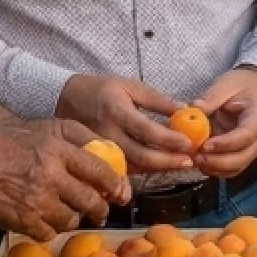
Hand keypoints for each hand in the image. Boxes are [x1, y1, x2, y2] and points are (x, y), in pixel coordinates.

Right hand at [0, 118, 127, 238]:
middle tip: (100, 211)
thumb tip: (104, 149)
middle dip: (99, 208)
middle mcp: (50, 175)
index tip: (120, 192)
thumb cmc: (3, 142)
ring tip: (70, 214)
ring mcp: (35, 201)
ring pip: (70, 220)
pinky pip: (48, 232)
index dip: (114, 185)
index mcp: (57, 150)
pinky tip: (46, 220)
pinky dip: (50, 229)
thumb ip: (75, 134)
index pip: (99, 170)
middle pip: (89, 200)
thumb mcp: (42, 127)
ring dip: (74, 219)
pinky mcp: (21, 221)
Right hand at [56, 72, 197, 174]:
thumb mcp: (129, 85)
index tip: (189, 143)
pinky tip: (160, 168)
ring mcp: (102, 150)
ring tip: (181, 165)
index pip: (145, 130)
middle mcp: (108, 134)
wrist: (65, 99)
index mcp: (117, 112)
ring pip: (133, 167)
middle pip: (141, 155)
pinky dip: (144, 171)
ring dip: (159, 168)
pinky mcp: (99, 159)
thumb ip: (157, 99)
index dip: (168, 139)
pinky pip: (124, 170)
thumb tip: (184, 109)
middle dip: (168, 161)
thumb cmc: (102, 89)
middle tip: (190, 162)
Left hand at [192, 65, 256, 177]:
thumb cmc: (241, 85)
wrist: (253, 88)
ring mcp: (253, 148)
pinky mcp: (243, 153)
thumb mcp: (227, 84)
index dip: (225, 144)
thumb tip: (195, 109)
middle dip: (218, 162)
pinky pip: (230, 169)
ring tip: (195, 159)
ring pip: (236, 167)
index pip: (246, 136)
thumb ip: (212, 97)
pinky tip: (200, 161)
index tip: (205, 145)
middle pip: (242, 158)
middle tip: (196, 156)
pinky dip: (215, 169)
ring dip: (215, 168)